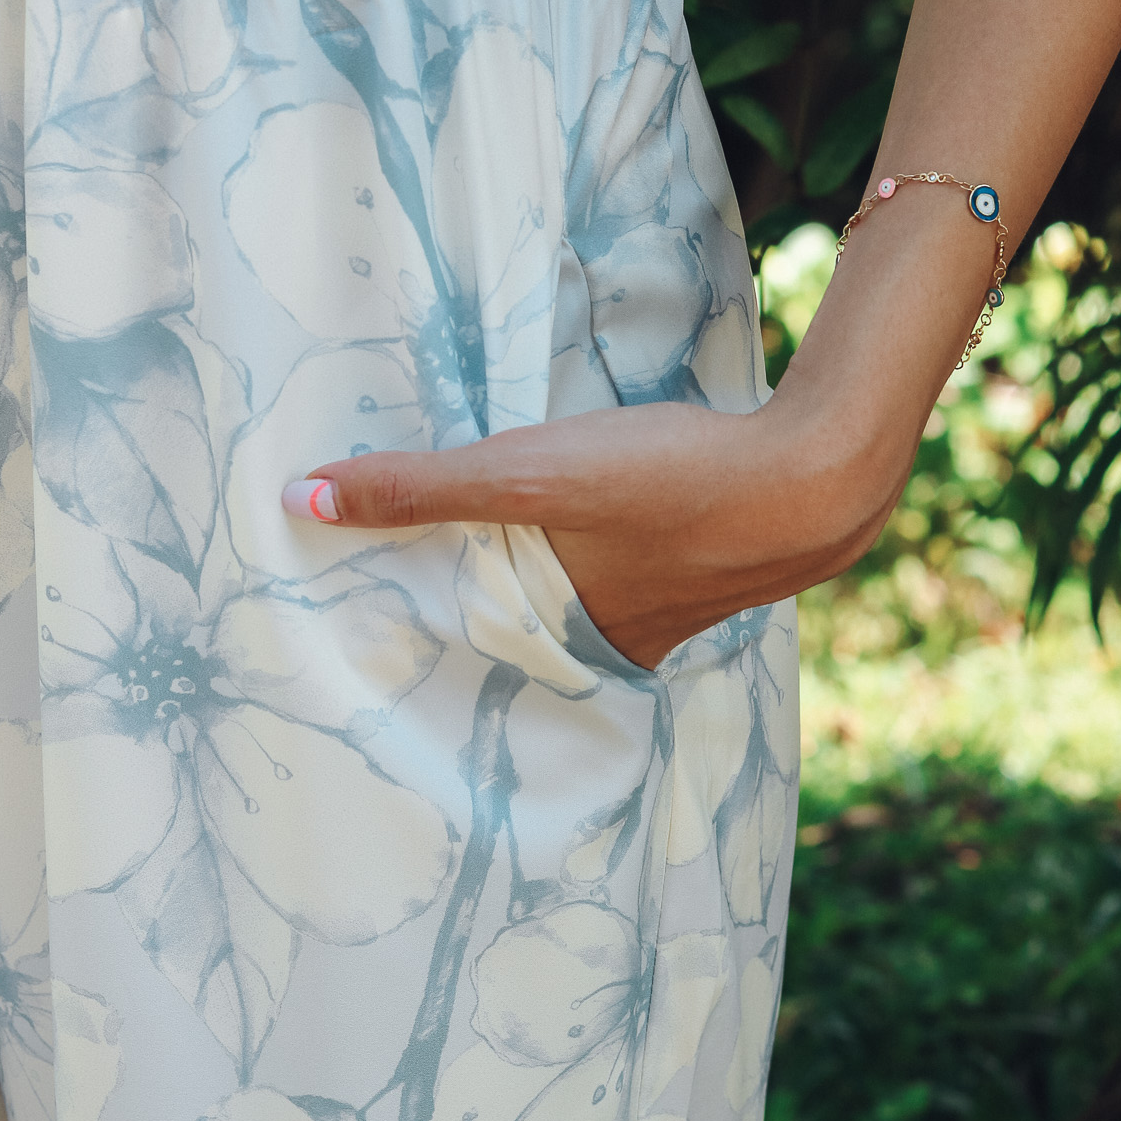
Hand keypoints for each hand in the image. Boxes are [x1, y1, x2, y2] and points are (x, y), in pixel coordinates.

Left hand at [280, 380, 911, 668]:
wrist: (818, 474)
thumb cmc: (667, 481)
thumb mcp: (530, 474)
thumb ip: (423, 487)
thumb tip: (302, 498)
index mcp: (563, 635)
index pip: (464, 646)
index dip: (414, 635)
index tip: (353, 625)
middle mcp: (615, 641)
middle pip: (522, 628)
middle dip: (471, 614)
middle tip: (401, 588)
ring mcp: (670, 610)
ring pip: (576, 601)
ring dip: (539, 582)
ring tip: (484, 555)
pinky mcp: (707, 568)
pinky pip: (629, 573)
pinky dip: (599, 555)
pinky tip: (599, 524)